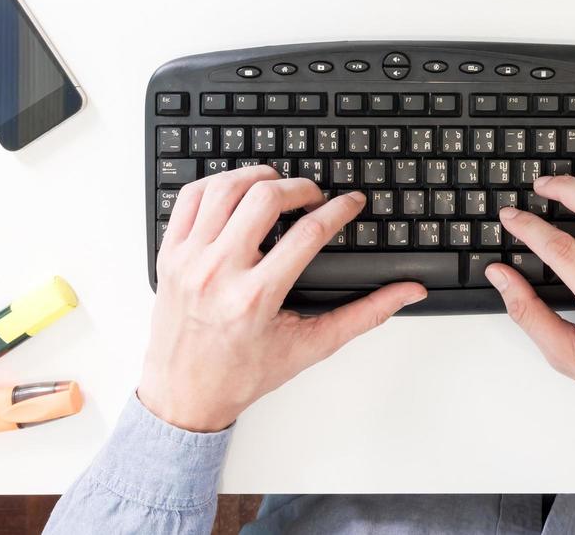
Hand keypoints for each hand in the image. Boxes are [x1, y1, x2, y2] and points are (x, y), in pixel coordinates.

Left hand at [138, 166, 425, 431]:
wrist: (183, 397)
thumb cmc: (243, 374)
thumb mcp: (310, 347)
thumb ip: (364, 315)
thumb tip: (405, 293)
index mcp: (255, 297)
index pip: (308, 232)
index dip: (339, 209)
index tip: (351, 202)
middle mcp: (218, 273)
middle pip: (264, 198)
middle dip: (300, 186)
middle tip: (314, 196)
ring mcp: (188, 260)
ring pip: (225, 188)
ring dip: (258, 178)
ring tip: (277, 187)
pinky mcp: (168, 254)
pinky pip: (189, 197)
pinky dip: (217, 184)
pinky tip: (236, 193)